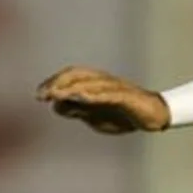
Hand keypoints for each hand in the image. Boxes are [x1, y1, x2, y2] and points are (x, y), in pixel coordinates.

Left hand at [36, 67, 169, 133]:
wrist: (153, 116)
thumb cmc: (123, 114)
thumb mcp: (93, 115)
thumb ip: (76, 110)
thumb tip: (55, 106)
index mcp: (95, 84)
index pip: (71, 77)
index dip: (54, 83)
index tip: (39, 95)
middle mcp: (103, 81)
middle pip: (78, 75)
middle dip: (59, 83)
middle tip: (44, 94)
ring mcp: (116, 88)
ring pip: (91, 83)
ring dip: (73, 88)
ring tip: (57, 94)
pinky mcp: (128, 97)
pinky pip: (110, 94)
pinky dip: (96, 94)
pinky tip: (83, 98)